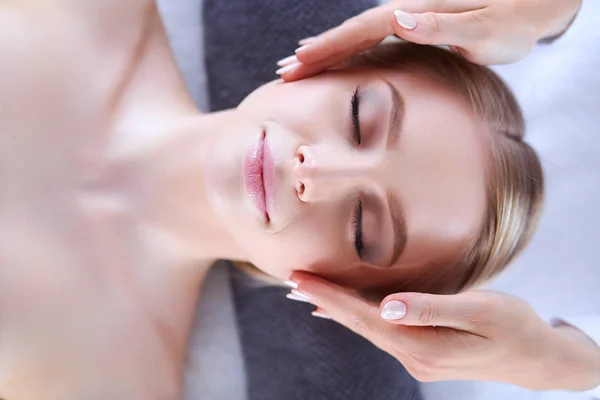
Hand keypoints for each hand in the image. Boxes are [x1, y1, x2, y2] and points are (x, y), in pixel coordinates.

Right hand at [276, 0, 581, 79]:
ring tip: (294, 67)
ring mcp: (408, 18)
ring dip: (324, 52)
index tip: (296, 64)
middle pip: (350, 32)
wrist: (532, 8)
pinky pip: (370, 41)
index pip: (361, 31)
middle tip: (280, 72)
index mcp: (416, 11)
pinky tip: (334, 60)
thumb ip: (444, 25)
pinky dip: (346, 52)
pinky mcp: (413, 27)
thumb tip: (399, 19)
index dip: (327, 48)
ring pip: (356, 36)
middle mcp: (406, 11)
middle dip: (314, 53)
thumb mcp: (486, 27)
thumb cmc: (514, 21)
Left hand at [288, 272, 599, 390]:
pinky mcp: (422, 351)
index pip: (363, 318)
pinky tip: (344, 311)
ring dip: (337, 308)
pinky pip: (381, 330)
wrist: (536, 358)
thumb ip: (431, 308)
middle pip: (358, 324)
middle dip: (324, 300)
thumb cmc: (514, 327)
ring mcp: (416, 357)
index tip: (299, 280)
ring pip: (367, 328)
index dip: (329, 297)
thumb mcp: (480, 310)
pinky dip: (358, 316)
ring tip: (308, 290)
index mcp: (422, 346)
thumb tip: (387, 306)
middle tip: (292, 279)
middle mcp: (412, 356)